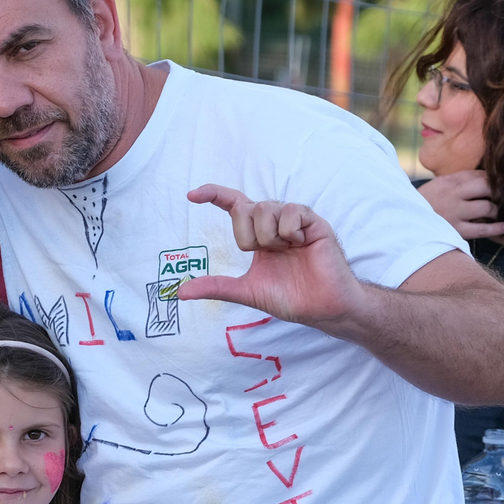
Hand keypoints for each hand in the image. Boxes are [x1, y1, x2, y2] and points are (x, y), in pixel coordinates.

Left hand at [177, 185, 363, 328]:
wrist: (321, 308)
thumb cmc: (290, 298)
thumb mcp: (246, 291)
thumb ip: (216, 287)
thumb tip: (181, 293)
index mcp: (258, 234)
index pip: (234, 205)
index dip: (213, 195)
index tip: (191, 196)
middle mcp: (274, 222)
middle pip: (244, 208)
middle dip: (248, 236)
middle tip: (266, 254)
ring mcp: (294, 220)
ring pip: (265, 208)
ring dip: (269, 237)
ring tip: (287, 251)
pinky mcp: (313, 222)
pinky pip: (291, 212)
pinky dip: (290, 232)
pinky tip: (301, 245)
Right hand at [416, 171, 503, 239]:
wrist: (405, 222)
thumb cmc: (425, 204)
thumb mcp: (437, 186)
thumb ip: (458, 181)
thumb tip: (486, 177)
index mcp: (448, 181)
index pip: (479, 174)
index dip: (494, 178)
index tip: (502, 183)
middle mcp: (453, 194)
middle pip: (487, 187)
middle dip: (499, 191)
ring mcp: (455, 213)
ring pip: (487, 207)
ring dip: (497, 209)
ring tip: (500, 211)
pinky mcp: (456, 230)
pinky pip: (482, 229)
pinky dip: (497, 228)